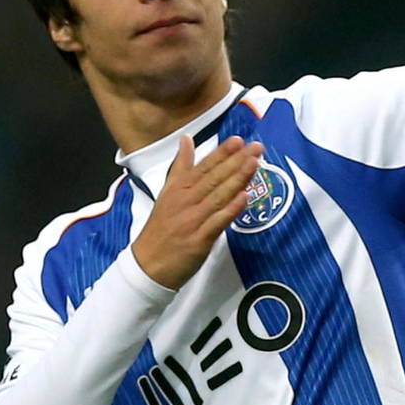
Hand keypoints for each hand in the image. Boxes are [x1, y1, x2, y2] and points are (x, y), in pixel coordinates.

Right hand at [131, 135, 263, 289]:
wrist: (147, 265)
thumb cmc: (160, 227)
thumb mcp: (167, 192)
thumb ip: (180, 166)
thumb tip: (187, 139)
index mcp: (178, 189)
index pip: (204, 167)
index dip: (221, 153)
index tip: (238, 140)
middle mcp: (185, 201)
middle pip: (214, 178)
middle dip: (236, 161)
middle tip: (257, 147)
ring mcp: (192, 220)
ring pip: (218, 196)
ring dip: (238, 179)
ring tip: (255, 164)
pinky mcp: (199, 240)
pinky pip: (217, 222)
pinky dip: (230, 209)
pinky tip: (245, 197)